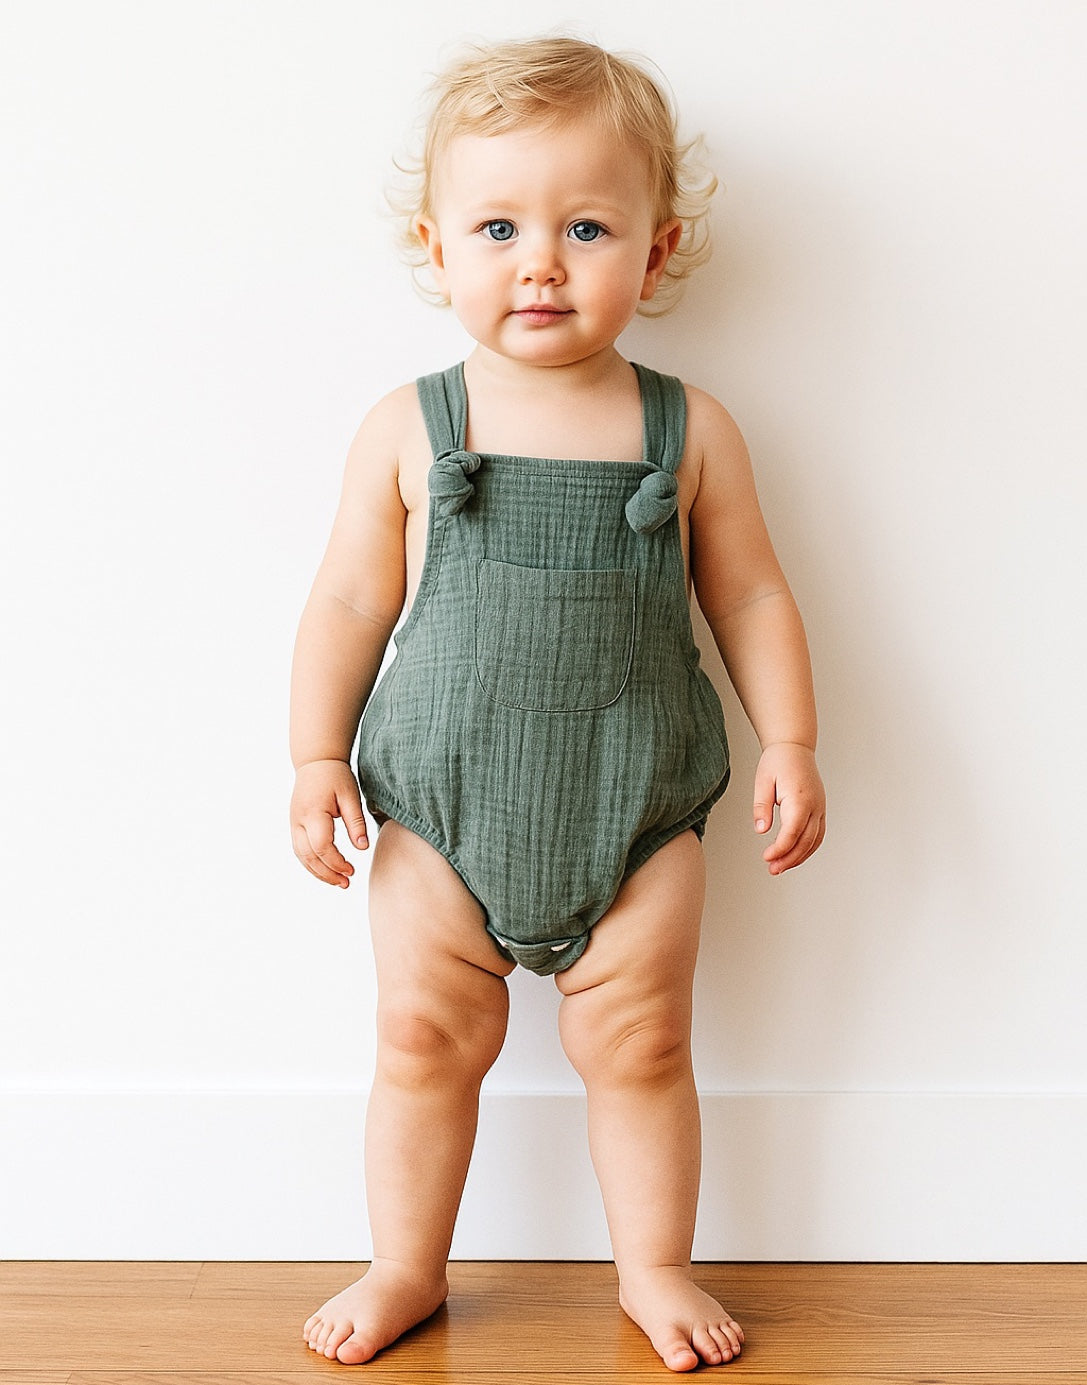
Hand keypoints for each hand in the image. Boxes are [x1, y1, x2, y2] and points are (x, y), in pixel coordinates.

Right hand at [290, 759, 369, 886]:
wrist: (315, 761)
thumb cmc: (335, 776)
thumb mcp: (351, 796)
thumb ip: (356, 822)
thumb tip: (362, 848)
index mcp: (313, 813)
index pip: (322, 847)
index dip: (337, 863)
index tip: (353, 871)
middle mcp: (298, 821)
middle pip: (309, 857)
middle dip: (327, 874)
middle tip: (346, 883)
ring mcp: (293, 823)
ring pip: (301, 856)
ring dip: (318, 872)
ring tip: (337, 882)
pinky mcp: (294, 824)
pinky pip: (299, 850)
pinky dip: (311, 863)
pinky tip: (326, 870)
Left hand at [752, 742, 825, 874]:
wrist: (795, 747)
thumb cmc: (778, 761)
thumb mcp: (762, 781)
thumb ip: (762, 806)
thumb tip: (761, 830)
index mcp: (800, 798)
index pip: (793, 832)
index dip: (781, 849)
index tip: (767, 857)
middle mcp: (815, 806)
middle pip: (806, 841)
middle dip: (789, 858)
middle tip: (772, 869)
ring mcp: (820, 808)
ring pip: (815, 841)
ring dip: (799, 857)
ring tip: (780, 867)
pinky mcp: (820, 809)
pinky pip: (818, 834)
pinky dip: (807, 848)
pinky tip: (794, 856)